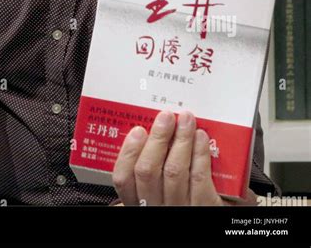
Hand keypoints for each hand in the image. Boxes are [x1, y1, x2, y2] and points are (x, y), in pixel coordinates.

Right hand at [112, 110, 250, 205]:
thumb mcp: (160, 193)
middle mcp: (156, 207)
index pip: (123, 178)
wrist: (222, 229)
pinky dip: (199, 153)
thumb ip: (152, 169)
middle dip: (157, 138)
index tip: (138, 130)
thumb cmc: (184, 201)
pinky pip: (199, 178)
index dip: (128, 152)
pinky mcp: (205, 208)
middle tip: (166, 116)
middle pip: (148, 171)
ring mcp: (180, 209)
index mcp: (140, 202)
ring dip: (181, 139)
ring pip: (174, 170)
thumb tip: (149, 132)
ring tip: (186, 120)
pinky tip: (201, 138)